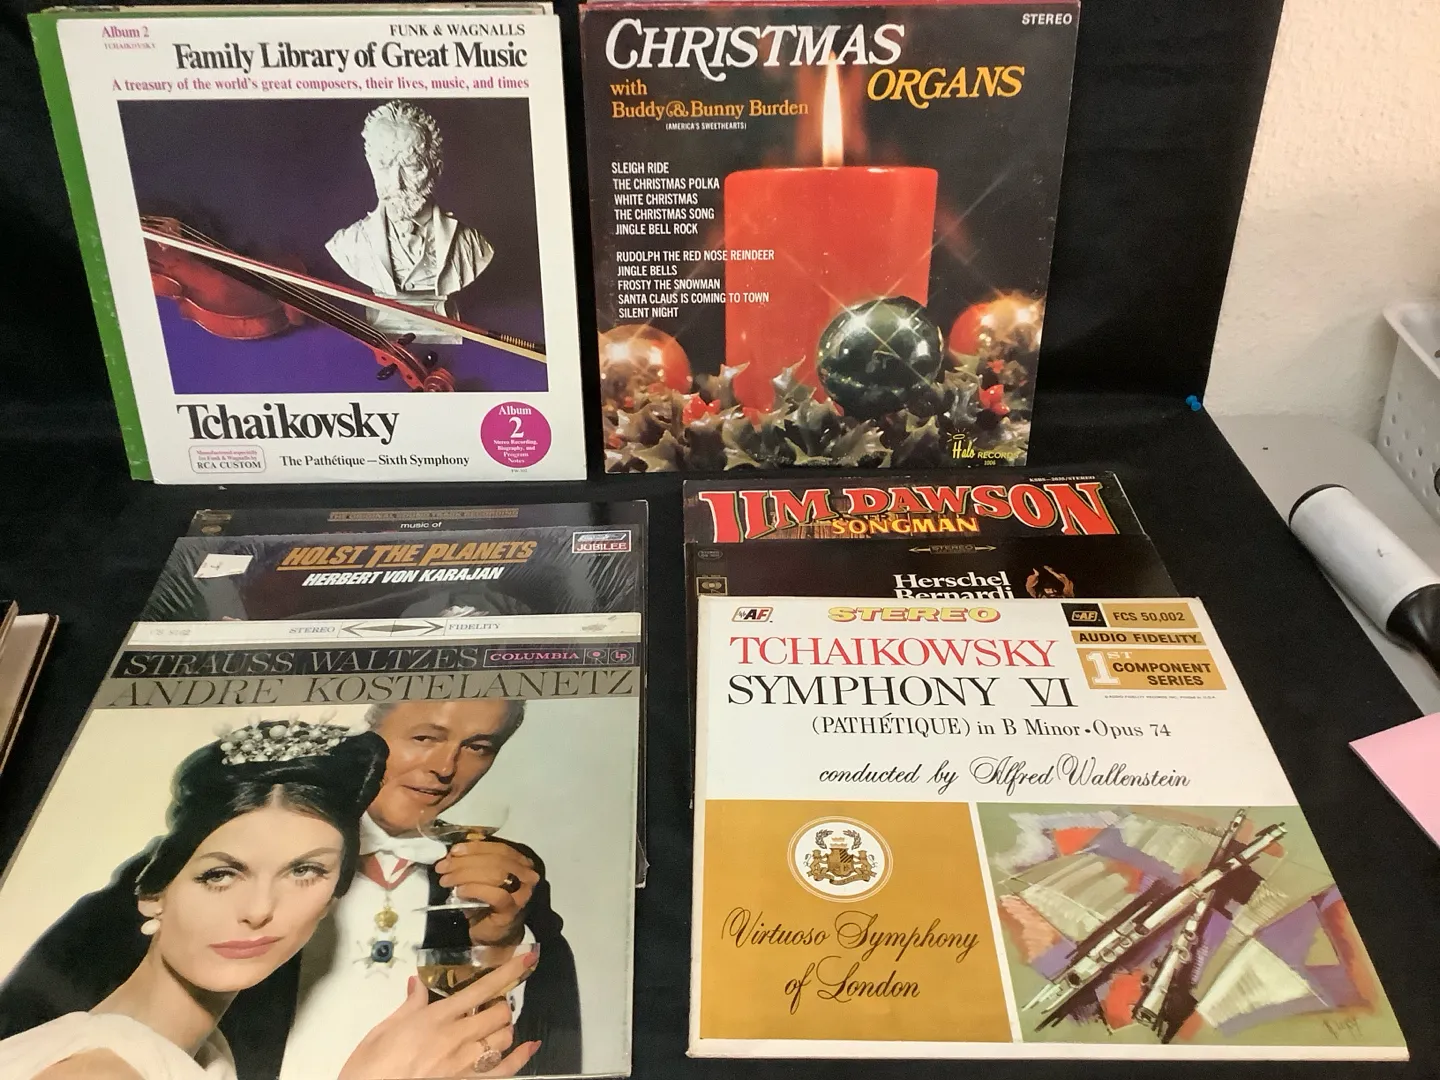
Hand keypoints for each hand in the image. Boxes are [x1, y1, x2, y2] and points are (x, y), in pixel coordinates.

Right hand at [337, 952, 540, 1078]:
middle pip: (499, 1013)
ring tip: (495, 1022)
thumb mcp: (387, 1026)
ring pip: (504, 1039)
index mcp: (438, 1017)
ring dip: (505, 1027)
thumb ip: (411, 1004)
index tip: (528, 958)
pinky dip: (520, 1057)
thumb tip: (418, 983)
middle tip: (491, 1001)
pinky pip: (502, 1070)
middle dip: (502, 1002)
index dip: (509, 972)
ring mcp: (464, 1063)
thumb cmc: (372, 1061)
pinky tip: (530, 1046)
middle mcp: (457, 1038)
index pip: (483, 989)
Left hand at [436, 840, 539, 945]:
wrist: (495, 936)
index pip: (499, 848)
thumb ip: (472, 862)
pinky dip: (475, 889)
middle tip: (443, 867)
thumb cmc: (487, 904)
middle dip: (466, 861)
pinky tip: (460, 891)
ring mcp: (522, 893)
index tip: (454, 851)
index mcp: (521, 862)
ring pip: (496, 874)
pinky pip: (495, 895)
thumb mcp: (480, 878)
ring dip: (465, 874)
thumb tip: (453, 853)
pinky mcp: (512, 910)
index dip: (476, 847)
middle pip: (496, 860)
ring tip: (446, 879)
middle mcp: (527, 875)